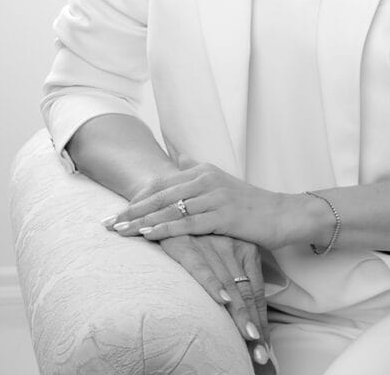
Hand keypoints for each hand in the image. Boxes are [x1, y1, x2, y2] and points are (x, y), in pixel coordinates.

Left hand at [104, 156, 299, 249]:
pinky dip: (166, 228)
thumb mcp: (222, 181)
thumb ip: (197, 168)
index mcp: (203, 170)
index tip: (116, 211)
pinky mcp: (223, 215)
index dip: (137, 198)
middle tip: (106, 222)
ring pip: (169, 209)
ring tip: (119, 230)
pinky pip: (188, 223)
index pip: (162, 183)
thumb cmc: (250, 203)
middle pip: (160, 195)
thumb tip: (178, 155)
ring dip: (141, 221)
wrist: (283, 214)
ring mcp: (215, 196)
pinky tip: (148, 234)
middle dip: (131, 210)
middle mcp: (206, 179)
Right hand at [158, 233, 273, 370]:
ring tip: (251, 341)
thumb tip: (246, 312)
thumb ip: (238, 274)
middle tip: (262, 354)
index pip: (257, 290)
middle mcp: (232, 246)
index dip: (262, 319)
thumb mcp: (224, 249)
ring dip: (240, 317)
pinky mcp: (186, 245)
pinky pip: (202, 268)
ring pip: (229, 286)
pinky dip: (212, 284)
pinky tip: (222, 300)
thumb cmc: (199, 234)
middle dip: (255, 326)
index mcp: (246, 247)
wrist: (169, 209)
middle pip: (247, 293)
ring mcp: (210, 245)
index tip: (267, 345)